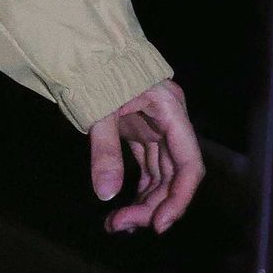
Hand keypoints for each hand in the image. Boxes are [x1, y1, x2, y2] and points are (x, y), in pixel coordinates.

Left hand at [88, 79, 203, 235]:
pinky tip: (124, 208)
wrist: (83, 47)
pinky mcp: (140, 132)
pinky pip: (147, 168)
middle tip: (122, 225)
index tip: (159, 224)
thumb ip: (105, 150)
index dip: (179, 198)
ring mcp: (156, 128)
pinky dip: (139, 189)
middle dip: (152, 205)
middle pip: (174, 175)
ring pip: (160, 175)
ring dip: (144, 202)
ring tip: (117, 224)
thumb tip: (106, 193)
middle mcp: (169, 122)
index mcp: (170, 111)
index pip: (189, 164)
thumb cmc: (95, 69)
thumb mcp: (100, 109)